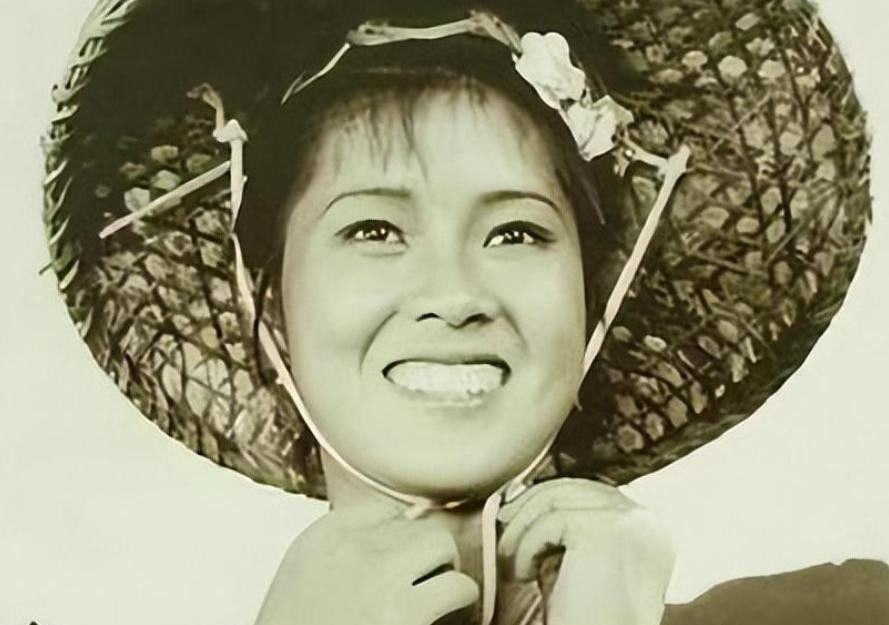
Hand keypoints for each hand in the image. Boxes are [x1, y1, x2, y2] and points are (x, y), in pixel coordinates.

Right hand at [254, 506, 478, 624]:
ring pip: (442, 544)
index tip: (403, 562)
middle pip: (414, 524)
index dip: (399, 537)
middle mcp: (349, 548)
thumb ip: (340, 552)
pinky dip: (464, 603)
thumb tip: (399, 535)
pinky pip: (458, 587)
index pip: (381, 509)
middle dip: (427, 553)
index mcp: (319, 539)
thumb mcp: (303, 576)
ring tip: (444, 598)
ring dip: (447, 570)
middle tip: (428, 582)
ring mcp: (378, 577)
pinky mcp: (404, 613)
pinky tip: (453, 617)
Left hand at [497, 478, 674, 624]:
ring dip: (522, 528)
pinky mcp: (608, 531)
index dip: (548, 499)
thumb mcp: (578, 563)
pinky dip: (527, 546)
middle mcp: (647, 521)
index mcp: (648, 529)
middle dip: (530, 506)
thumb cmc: (583, 618)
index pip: (591, 491)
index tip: (515, 515)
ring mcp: (631, 523)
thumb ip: (568, 527)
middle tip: (503, 526)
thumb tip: (525, 492)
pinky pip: (551, 520)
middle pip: (574, 488)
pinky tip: (524, 574)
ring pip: (556, 498)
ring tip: (512, 560)